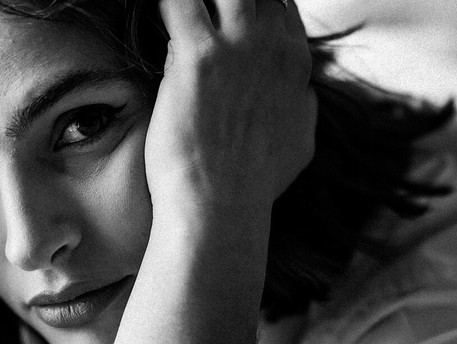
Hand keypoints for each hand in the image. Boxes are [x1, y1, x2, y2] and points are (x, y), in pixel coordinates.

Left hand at [147, 0, 316, 215]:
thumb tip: (301, 96)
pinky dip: (166, 4)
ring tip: (179, 19)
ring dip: (196, 2)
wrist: (222, 210)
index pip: (277, 3)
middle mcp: (273, 46)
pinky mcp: (199, 58)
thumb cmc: (254, 186)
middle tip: (197, 20)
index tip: (223, 17)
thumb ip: (302, 109)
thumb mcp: (300, 144)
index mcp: (296, 62)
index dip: (249, 5)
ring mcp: (238, 48)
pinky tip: (154, 13)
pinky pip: (177, 0)